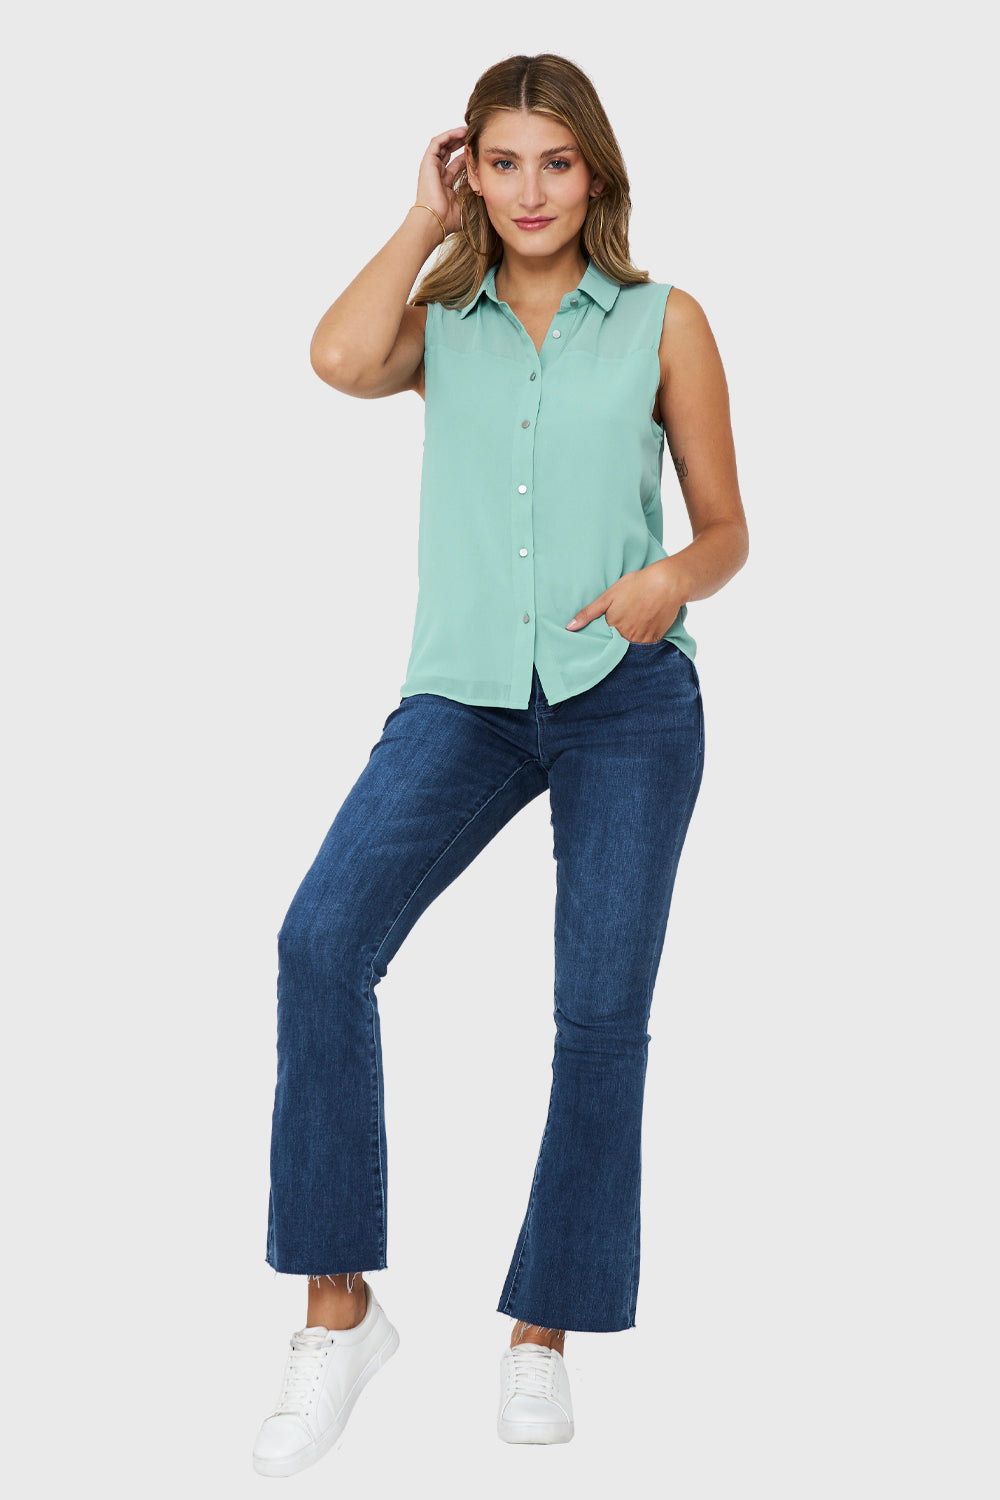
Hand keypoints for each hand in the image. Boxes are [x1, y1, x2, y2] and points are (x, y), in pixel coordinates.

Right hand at [415, 127, 468, 237]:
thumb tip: (486, 194)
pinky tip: (460, 132)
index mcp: (444, 184)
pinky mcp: (427, 162)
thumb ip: (472, 196)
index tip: (478, 150)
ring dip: (455, 136)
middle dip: (461, 142)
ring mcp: (431, 168)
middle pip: (448, 152)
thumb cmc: (447, 219)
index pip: (455, 165)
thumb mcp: (465, 205)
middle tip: (474, 136)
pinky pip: (437, 142)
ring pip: (443, 144)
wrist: (434, 220)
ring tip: (468, 130)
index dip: (466, 156)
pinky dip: (448, 135)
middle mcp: (436, 174)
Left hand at [565, 559, 688, 642]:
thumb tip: (569, 628)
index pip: (602, 640)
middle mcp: (627, 637)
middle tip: (621, 624)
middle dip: (615, 640)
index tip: (601, 633)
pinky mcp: (655, 639)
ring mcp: (642, 640)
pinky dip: (642, 639)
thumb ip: (588, 613)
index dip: (602, 636)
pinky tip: (642, 625)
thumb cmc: (637, 585)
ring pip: (630, 647)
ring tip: (632, 624)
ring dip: (628, 641)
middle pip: (616, 645)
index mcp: (613, 627)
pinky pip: (645, 646)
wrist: (667, 583)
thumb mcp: (608, 596)